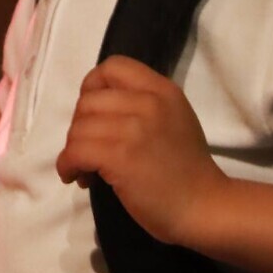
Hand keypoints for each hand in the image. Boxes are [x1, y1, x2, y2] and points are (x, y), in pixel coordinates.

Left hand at [55, 56, 227, 247]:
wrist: (205, 207)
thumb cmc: (188, 169)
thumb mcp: (173, 118)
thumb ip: (143, 103)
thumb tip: (97, 109)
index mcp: (162, 89)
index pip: (113, 66)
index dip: (92, 86)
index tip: (93, 112)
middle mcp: (149, 102)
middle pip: (88, 100)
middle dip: (79, 125)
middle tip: (88, 148)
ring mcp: (134, 129)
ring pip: (78, 128)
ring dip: (73, 150)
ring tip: (85, 169)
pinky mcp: (120, 157)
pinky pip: (75, 151)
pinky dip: (67, 165)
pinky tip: (76, 177)